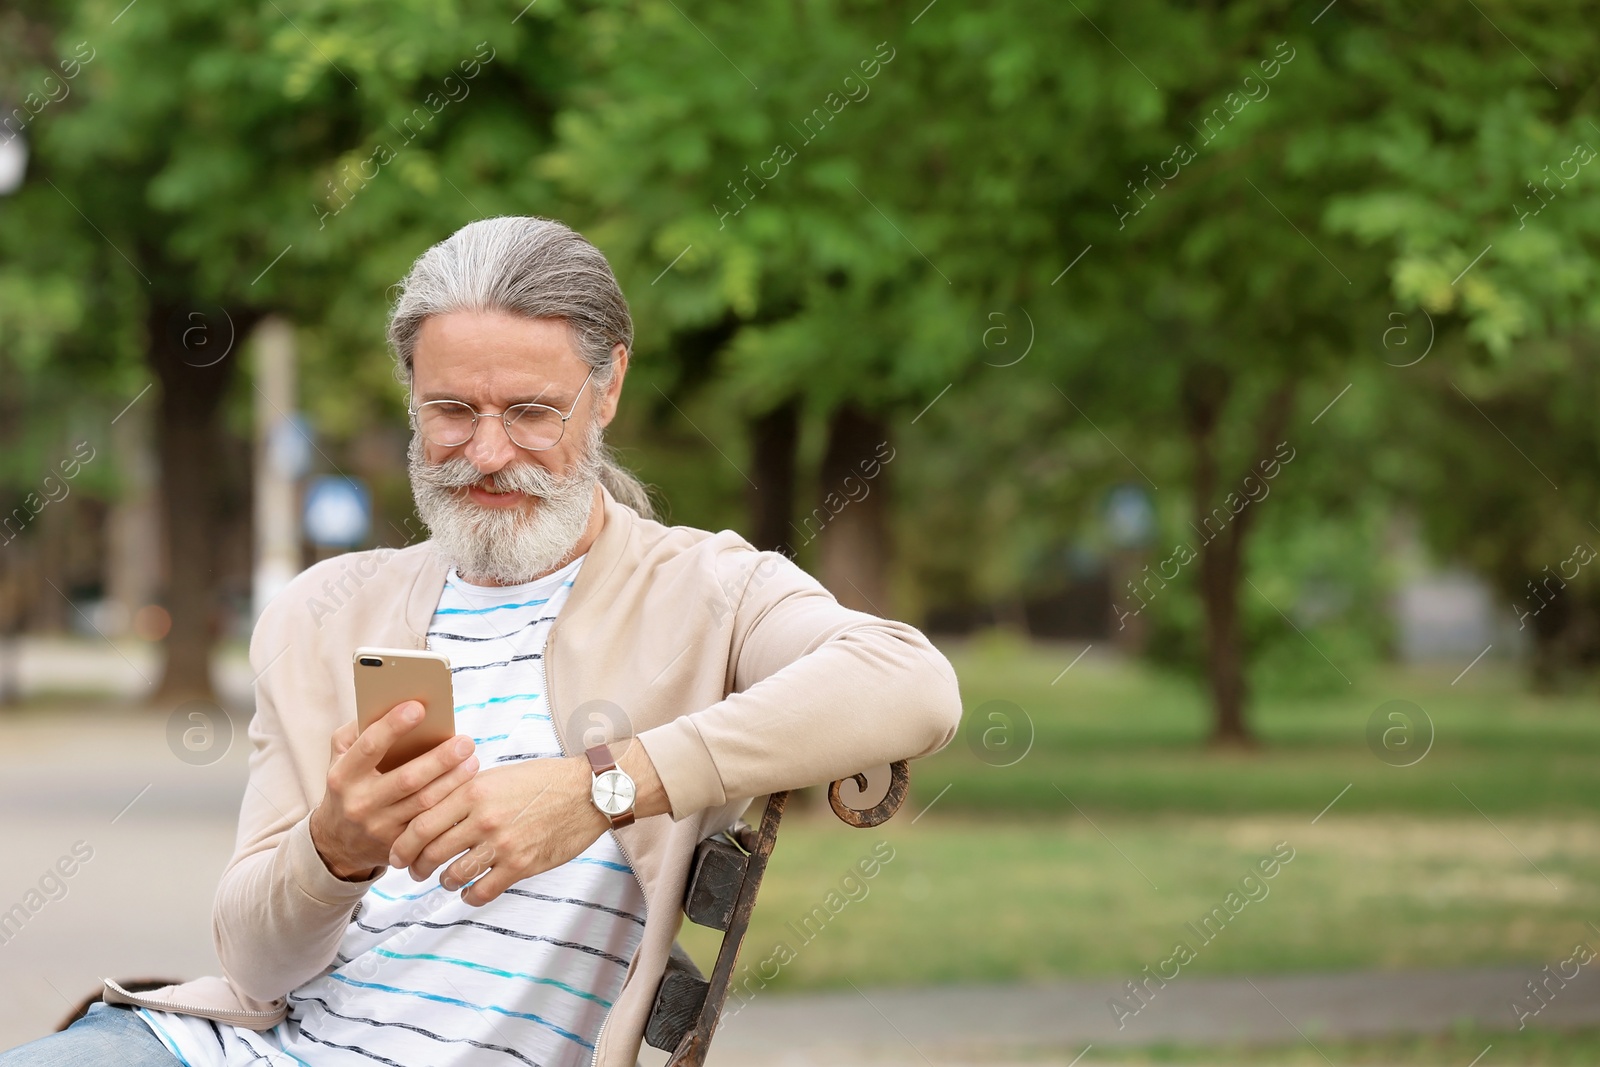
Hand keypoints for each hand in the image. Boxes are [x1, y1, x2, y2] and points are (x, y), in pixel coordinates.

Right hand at [309, 701, 479, 880]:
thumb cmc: (350, 785)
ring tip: (472, 760)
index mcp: (343, 775)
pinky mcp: (398, 846)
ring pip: (423, 803)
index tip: (419, 707)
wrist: (339, 842)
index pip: (369, 746)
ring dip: (453, 781)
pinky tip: (468, 789)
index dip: (393, 726)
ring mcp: (379, 828)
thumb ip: (359, 731)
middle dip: (439, 759)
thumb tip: (393, 705)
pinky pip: (430, 825)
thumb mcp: (341, 758)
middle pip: (407, 779)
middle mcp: (359, 803)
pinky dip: (451, 805)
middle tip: (465, 741)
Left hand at [387, 755, 608, 905]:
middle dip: (416, 868)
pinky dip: (469, 896)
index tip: (397, 855)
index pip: (420, 823)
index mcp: (473, 791)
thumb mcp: (497, 775)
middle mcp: (483, 818)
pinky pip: (481, 892)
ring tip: (446, 879)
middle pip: (430, 852)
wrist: (588, 791)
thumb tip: (430, 810)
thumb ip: (464, 791)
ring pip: (453, 875)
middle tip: (415, 872)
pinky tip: (469, 892)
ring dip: (444, 882)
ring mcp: (502, 844)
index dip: (401, 845)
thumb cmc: (543, 779)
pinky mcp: (521, 865)